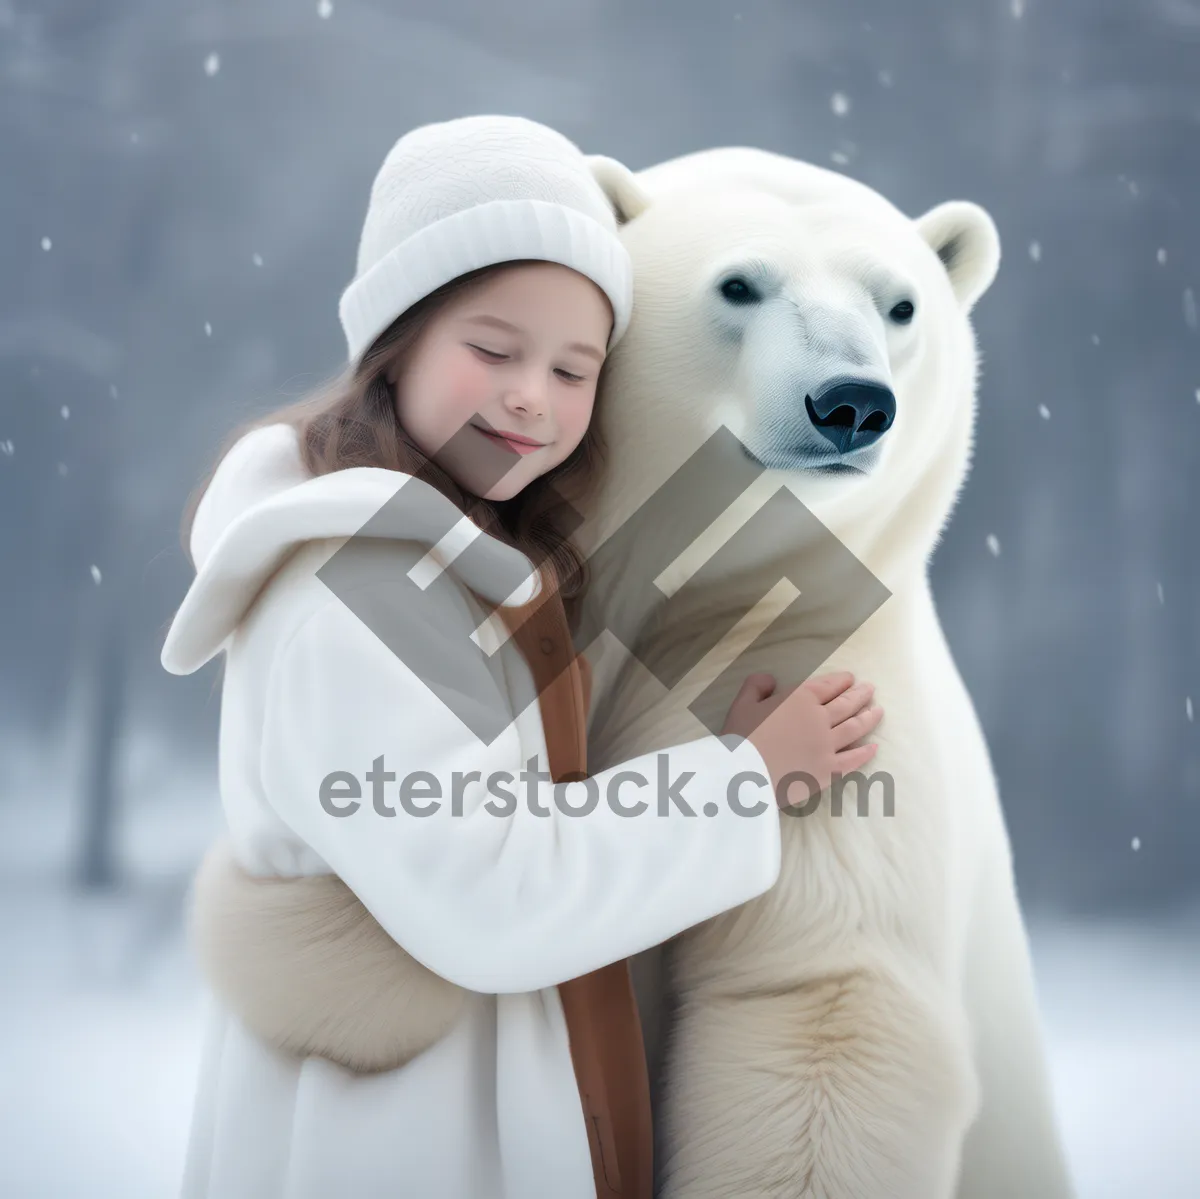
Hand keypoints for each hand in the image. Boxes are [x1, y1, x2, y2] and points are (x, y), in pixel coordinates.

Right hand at [721, 671, 882, 808]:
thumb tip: (771, 679)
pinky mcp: (828, 771)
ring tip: (878, 711)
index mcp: (800, 699)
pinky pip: (852, 760)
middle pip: (846, 704)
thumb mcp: (742, 703)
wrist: (744, 775)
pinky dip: (865, 752)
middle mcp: (819, 719)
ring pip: (854, 728)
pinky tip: (874, 748)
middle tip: (870, 689)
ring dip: (869, 718)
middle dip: (860, 694)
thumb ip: (757, 685)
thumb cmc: (740, 737)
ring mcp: (827, 746)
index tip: (851, 678)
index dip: (841, 680)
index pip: (827, 686)